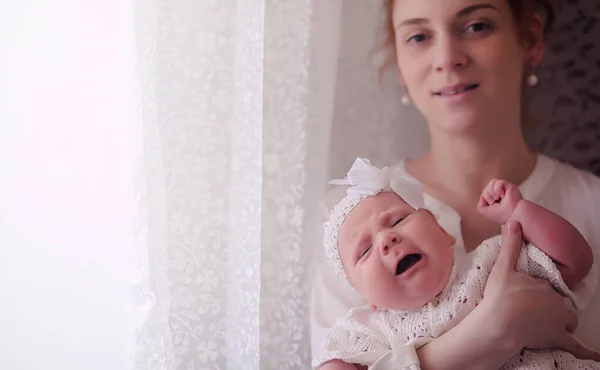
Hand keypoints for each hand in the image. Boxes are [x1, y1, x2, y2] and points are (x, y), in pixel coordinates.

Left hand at [477, 179, 522, 223]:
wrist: (511, 215)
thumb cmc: (500, 214)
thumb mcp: (485, 212)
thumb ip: (480, 205)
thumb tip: (482, 197)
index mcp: (494, 198)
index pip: (484, 192)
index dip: (485, 198)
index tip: (491, 205)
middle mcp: (500, 193)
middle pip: (487, 187)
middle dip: (487, 196)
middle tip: (494, 203)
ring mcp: (505, 189)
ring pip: (492, 183)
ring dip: (492, 192)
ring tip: (497, 198)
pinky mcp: (509, 186)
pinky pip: (498, 182)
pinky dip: (498, 189)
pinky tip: (502, 195)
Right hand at [481, 221, 599, 360]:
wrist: (497, 325)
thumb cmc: (498, 297)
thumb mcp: (502, 268)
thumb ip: (510, 246)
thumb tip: (514, 223)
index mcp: (544, 285)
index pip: (546, 287)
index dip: (535, 290)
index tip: (522, 293)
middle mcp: (555, 302)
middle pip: (556, 302)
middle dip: (546, 305)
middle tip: (526, 309)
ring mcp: (558, 321)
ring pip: (567, 319)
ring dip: (560, 320)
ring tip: (544, 323)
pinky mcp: (557, 338)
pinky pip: (576, 346)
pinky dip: (587, 353)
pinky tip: (597, 359)